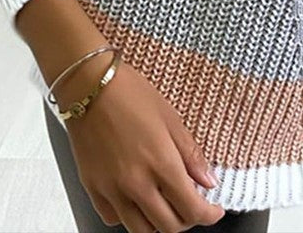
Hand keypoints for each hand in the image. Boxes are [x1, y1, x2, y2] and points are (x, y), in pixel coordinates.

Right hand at [58, 56, 225, 232]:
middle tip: (190, 205)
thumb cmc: (129, 92)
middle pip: (169, 226)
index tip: (213, 211)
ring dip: (158, 222)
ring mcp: (112, 188)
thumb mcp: (170, 117)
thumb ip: (190, 154)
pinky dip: (128, 215)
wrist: (88, 84)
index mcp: (161, 163)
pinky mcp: (92, 188)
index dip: (208, 215)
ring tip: (164, 204)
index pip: (192, 209)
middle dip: (186, 220)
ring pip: (140, 230)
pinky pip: (113, 218)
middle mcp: (136, 182)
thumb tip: (208, 180)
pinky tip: (135, 198)